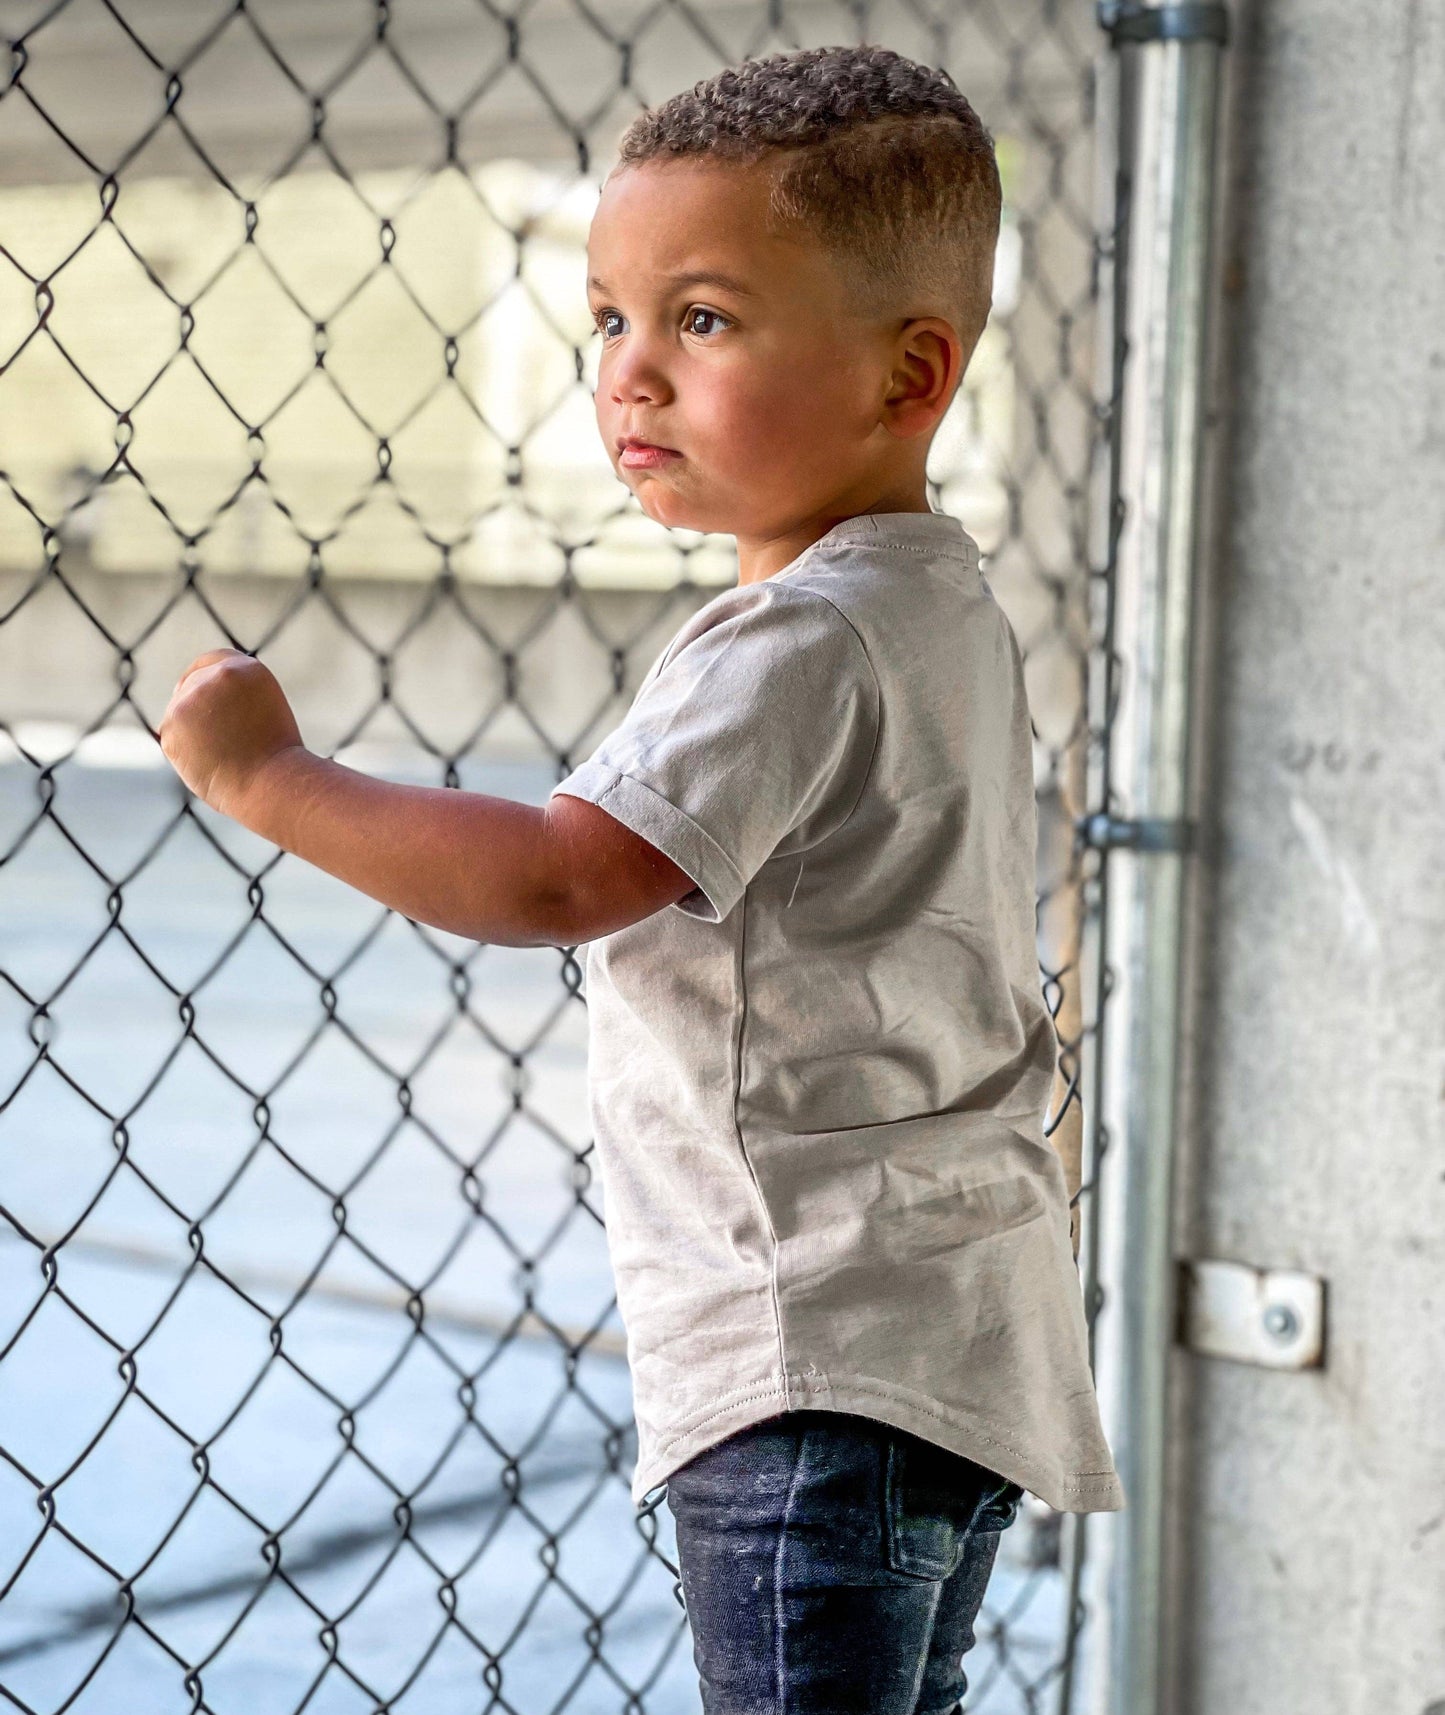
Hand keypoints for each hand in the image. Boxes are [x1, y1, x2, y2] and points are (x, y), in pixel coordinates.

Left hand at [159, 648, 304, 818]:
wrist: (269, 783)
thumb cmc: (274, 758)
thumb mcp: (263, 709)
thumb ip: (231, 696)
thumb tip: (194, 701)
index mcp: (248, 669)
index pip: (213, 660)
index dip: (204, 675)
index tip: (202, 691)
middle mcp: (217, 676)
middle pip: (191, 683)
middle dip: (197, 706)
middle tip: (216, 736)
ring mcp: (190, 699)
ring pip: (179, 711)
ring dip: (191, 730)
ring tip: (222, 754)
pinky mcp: (171, 724)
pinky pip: (172, 736)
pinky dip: (185, 751)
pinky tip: (208, 763)